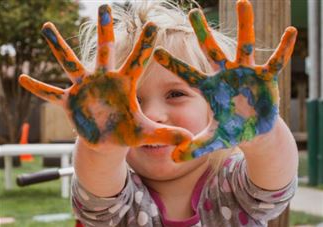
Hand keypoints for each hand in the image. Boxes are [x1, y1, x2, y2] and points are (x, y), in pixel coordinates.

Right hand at [19, 5, 190, 149]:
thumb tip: (189, 139)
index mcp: (124, 85)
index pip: (137, 61)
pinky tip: (22, 79)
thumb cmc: (127, 132)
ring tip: (47, 27)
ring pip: (71, 64)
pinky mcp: (70, 101)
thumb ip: (166, 134)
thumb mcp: (145, 134)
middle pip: (104, 51)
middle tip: (104, 7)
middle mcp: (104, 80)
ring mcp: (85, 88)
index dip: (145, 45)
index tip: (153, 24)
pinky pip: (51, 93)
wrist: (108, 139)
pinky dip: (39, 88)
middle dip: (105, 31)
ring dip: (59, 48)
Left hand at [154, 0, 296, 161]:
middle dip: (203, 32)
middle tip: (193, 12)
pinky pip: (275, 61)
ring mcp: (245, 74)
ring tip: (242, 2)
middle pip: (211, 51)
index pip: (187, 74)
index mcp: (209, 88)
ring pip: (245, 46)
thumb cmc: (231, 131)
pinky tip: (291, 32)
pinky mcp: (265, 78)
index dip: (173, 64)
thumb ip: (193, 147)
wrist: (253, 130)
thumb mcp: (212, 140)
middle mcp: (225, 76)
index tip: (155, 50)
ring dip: (245, 25)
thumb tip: (172, 160)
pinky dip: (282, 49)